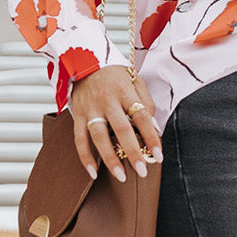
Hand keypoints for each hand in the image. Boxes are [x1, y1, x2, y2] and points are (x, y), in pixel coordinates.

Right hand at [70, 67, 161, 182]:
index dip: (151, 136)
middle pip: (121, 129)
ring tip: (121, 176)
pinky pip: (79, 139)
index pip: (142, 116)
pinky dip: (85, 157)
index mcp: (125, 91)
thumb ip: (146, 103)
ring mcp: (90, 109)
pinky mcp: (77, 115)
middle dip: (133, 152)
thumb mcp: (135, 80)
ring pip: (99, 137)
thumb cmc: (114, 74)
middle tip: (142, 171)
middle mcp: (107, 100)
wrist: (84, 60)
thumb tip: (155, 129)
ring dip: (110, 159)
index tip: (159, 155)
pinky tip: (93, 173)